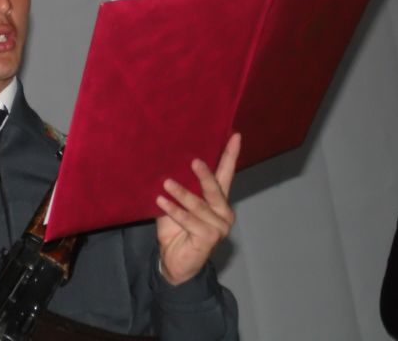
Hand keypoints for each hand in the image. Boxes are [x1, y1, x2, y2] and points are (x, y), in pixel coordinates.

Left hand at [155, 132, 240, 285]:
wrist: (173, 262)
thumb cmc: (174, 229)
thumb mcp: (175, 204)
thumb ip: (178, 187)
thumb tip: (167, 163)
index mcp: (217, 200)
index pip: (226, 174)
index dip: (230, 155)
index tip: (235, 135)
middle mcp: (223, 211)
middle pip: (215, 188)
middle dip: (204, 174)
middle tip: (194, 161)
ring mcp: (219, 226)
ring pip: (199, 205)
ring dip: (181, 193)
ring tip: (166, 183)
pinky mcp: (210, 237)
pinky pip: (189, 220)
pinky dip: (175, 210)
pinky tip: (161, 202)